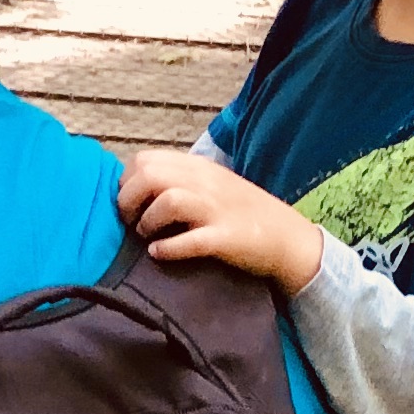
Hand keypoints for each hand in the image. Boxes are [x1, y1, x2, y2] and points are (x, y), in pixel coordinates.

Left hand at [119, 147, 325, 290]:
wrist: (287, 238)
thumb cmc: (243, 213)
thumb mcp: (211, 184)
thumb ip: (179, 179)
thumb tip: (136, 188)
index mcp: (198, 167)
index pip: (144, 159)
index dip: (126, 182)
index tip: (130, 203)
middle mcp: (206, 183)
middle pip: (150, 176)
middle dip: (128, 201)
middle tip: (131, 222)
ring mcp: (217, 210)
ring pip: (168, 201)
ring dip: (147, 221)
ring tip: (147, 236)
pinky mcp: (226, 238)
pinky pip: (190, 241)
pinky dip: (167, 248)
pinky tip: (158, 253)